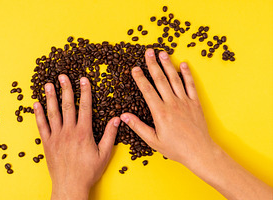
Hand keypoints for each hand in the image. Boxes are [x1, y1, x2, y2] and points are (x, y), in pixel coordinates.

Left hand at [34, 75, 119, 199]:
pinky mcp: (48, 143)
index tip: (84, 79)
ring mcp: (56, 137)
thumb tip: (117, 119)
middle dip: (66, 89)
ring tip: (49, 84)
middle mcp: (69, 131)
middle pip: (67, 106)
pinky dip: (38, 114)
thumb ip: (110, 135)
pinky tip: (36, 104)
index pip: (85, 107)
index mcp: (83, 133)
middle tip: (63, 76)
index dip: (85, 92)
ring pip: (53, 113)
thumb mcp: (104, 154)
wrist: (70, 186)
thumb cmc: (88, 171)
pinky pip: (41, 126)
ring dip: (51, 97)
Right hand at [120, 49, 272, 199]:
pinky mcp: (195, 103)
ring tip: (163, 53)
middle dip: (153, 64)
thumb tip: (123, 116)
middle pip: (160, 79)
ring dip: (168, 65)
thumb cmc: (175, 148)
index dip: (140, 78)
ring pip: (174, 79)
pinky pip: (190, 85)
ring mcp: (185, 101)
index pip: (147, 90)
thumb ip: (138, 126)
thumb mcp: (153, 140)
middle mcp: (172, 103)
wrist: (199, 151)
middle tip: (148, 52)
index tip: (135, 68)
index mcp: (160, 112)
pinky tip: (183, 64)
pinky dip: (187, 74)